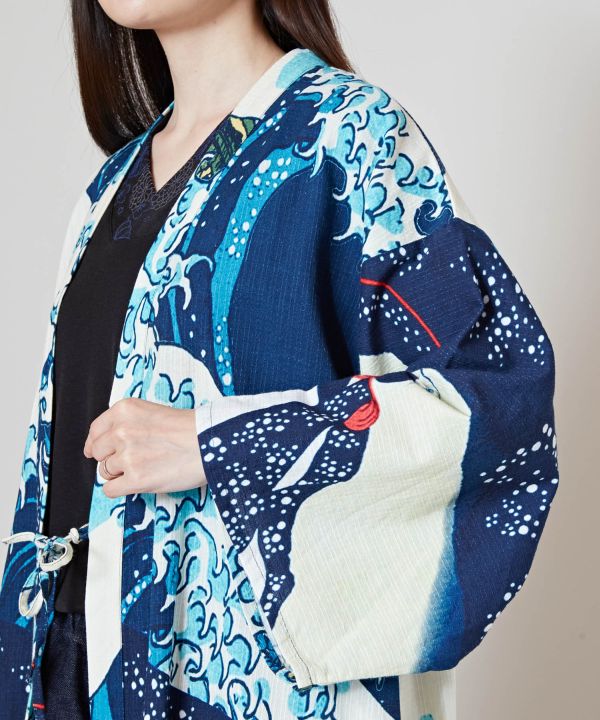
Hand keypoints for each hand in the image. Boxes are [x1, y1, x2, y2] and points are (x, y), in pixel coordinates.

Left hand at [83, 398, 206, 497]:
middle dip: (112, 458)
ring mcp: (127, 456)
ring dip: (120, 473)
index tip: (99, 451)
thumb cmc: (190, 429)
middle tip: (133, 460)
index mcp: (124, 410)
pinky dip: (120, 489)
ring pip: (105, 472)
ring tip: (145, 468)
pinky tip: (136, 483)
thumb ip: (127, 423)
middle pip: (99, 453)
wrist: (210, 443)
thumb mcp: (152, 412)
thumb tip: (102, 445)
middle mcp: (121, 431)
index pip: (95, 430)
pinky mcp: (135, 479)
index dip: (98, 443)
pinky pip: (110, 490)